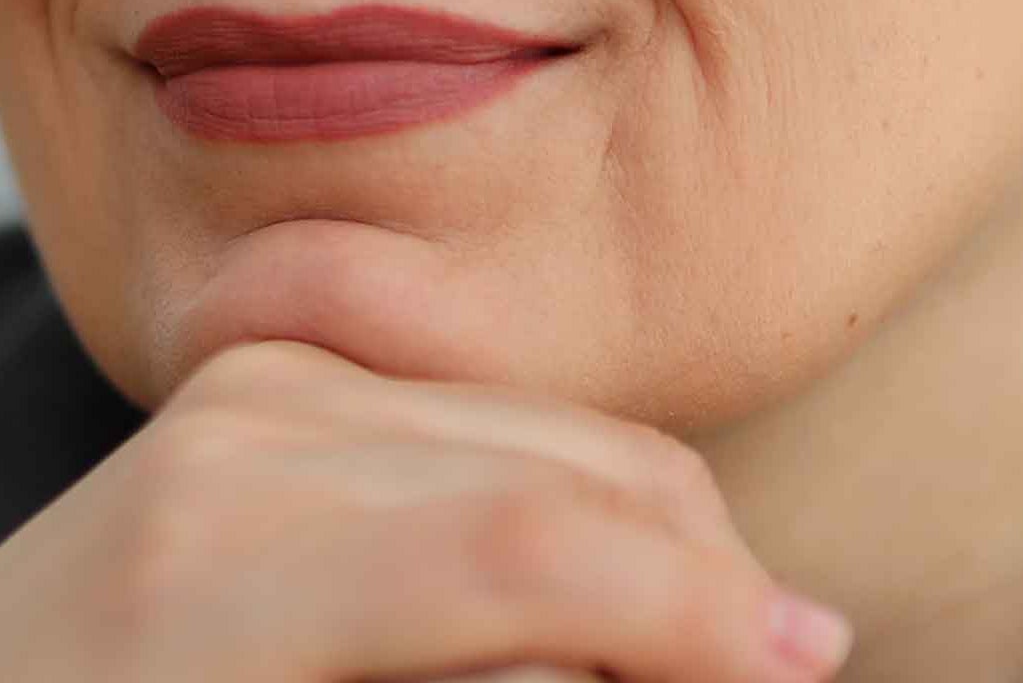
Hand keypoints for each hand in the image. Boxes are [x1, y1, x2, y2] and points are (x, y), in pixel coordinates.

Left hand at [0, 337, 849, 681]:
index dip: (695, 611)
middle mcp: (242, 435)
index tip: (805, 670)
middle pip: (566, 463)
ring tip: (694, 632)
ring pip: (546, 420)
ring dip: (649, 526)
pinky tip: (590, 568)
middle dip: (704, 568)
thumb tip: (674, 653)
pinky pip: (477, 405)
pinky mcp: (269, 369)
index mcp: (216, 572)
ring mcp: (253, 381)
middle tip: (777, 667)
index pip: (525, 548)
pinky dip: (564, 481)